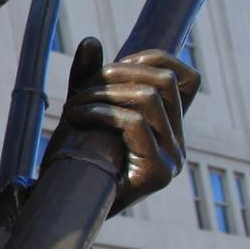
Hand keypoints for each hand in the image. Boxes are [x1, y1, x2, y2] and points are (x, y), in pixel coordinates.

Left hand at [53, 39, 197, 211]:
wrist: (62, 207)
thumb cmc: (74, 160)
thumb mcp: (83, 111)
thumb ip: (88, 80)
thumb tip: (91, 41)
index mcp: (169, 128)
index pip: (187, 78)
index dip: (156, 59)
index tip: (114, 68)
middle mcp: (178, 143)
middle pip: (164, 82)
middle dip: (117, 73)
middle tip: (80, 89)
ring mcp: (171, 159)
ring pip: (149, 98)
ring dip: (102, 93)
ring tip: (72, 107)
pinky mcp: (156, 173)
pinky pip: (134, 123)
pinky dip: (100, 112)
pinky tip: (76, 118)